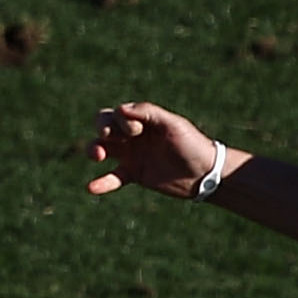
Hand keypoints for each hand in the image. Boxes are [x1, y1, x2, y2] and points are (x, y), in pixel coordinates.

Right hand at [83, 100, 229, 198]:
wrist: (205, 174)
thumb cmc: (192, 144)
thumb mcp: (173, 125)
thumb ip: (148, 114)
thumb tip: (120, 109)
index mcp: (143, 120)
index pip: (118, 114)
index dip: (120, 121)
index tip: (137, 132)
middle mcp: (134, 135)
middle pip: (105, 126)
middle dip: (101, 128)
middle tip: (108, 136)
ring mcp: (132, 155)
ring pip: (103, 148)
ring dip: (94, 149)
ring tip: (97, 156)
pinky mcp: (135, 174)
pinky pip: (113, 177)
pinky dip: (102, 182)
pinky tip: (92, 188)